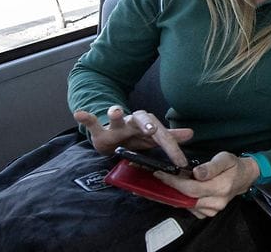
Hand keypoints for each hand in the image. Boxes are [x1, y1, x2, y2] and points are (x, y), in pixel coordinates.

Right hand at [73, 106, 193, 165]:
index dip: (171, 146)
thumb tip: (191, 133)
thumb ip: (169, 137)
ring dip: (116, 113)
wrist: (112, 136)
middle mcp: (133, 122)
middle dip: (148, 124)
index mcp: (147, 126)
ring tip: (116, 110)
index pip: (162, 134)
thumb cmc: (134, 138)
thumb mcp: (151, 139)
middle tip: (152, 130)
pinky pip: (92, 122)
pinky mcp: (100, 131)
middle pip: (142, 120)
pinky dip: (86, 117)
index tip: (180, 160)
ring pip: (116, 117)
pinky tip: (79, 113)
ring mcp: (116, 125)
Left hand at [153, 151, 259, 218]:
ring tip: (168, 182)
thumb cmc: (234, 166)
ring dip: (175, 195)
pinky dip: (181, 200)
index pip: (192, 188)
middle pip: (187, 199)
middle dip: (171, 188)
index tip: (160, 174)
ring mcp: (213, 210)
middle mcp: (216, 203)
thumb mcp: (225, 158)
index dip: (174, 182)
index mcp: (221, 188)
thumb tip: (197, 173)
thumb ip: (211, 166)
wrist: (244, 178)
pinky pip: (190, 209)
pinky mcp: (209, 213)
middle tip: (160, 177)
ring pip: (187, 206)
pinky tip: (178, 190)